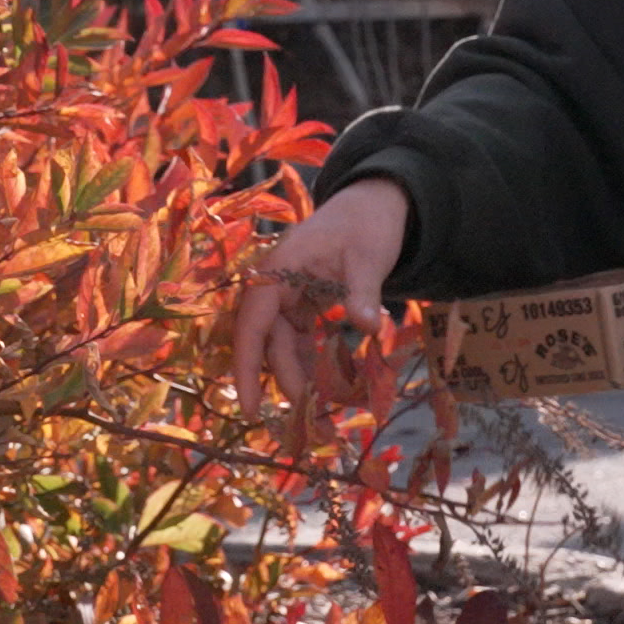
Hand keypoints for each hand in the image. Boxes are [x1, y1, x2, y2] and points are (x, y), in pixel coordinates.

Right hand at [233, 178, 409, 412]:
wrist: (376, 203)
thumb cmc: (367, 224)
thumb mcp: (368, 257)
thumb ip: (362, 292)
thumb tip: (369, 327)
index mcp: (279, 269)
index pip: (253, 324)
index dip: (248, 367)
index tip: (251, 406)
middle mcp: (276, 285)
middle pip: (270, 342)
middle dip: (286, 381)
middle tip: (309, 420)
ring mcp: (290, 295)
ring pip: (284, 345)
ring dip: (299, 376)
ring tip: (320, 412)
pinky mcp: (305, 302)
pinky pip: (300, 339)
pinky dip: (312, 362)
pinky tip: (329, 386)